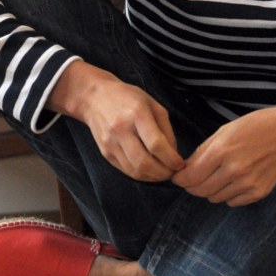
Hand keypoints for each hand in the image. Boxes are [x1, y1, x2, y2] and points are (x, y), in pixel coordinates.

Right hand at [49, 61, 184, 181]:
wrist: (95, 98)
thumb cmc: (128, 98)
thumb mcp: (152, 104)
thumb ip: (165, 128)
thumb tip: (174, 154)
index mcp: (137, 114)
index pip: (156, 144)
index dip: (171, 159)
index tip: (180, 164)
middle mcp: (122, 130)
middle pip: (144, 162)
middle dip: (163, 173)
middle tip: (173, 172)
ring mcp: (111, 143)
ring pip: (134, 170)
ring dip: (152, 177)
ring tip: (163, 173)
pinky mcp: (105, 153)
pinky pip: (125, 170)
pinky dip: (140, 175)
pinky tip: (149, 171)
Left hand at [173, 90, 275, 206]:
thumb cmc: (258, 125)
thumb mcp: (226, 130)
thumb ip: (204, 150)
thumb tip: (186, 168)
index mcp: (222, 150)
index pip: (190, 177)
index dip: (180, 179)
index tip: (178, 177)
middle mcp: (234, 170)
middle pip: (200, 191)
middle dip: (193, 185)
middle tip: (195, 178)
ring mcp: (248, 184)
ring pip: (215, 198)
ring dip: (211, 190)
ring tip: (219, 175)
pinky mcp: (259, 193)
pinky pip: (232, 202)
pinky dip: (228, 194)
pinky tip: (235, 180)